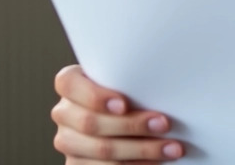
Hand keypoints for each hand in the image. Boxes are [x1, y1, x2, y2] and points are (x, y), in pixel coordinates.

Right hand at [51, 64, 184, 162]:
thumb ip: (129, 79)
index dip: (94, 96)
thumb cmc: (127, 91)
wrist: (121, 119)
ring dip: (142, 150)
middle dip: (132, 125)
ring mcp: (68, 142)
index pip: (69, 84)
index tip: (124, 104)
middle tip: (164, 124)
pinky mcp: (77, 164)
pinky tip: (157, 162)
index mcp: (69, 84)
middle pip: (91, 123)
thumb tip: (164, 80)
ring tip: (171, 148)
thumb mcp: (125, 80)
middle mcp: (64, 113)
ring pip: (102, 150)